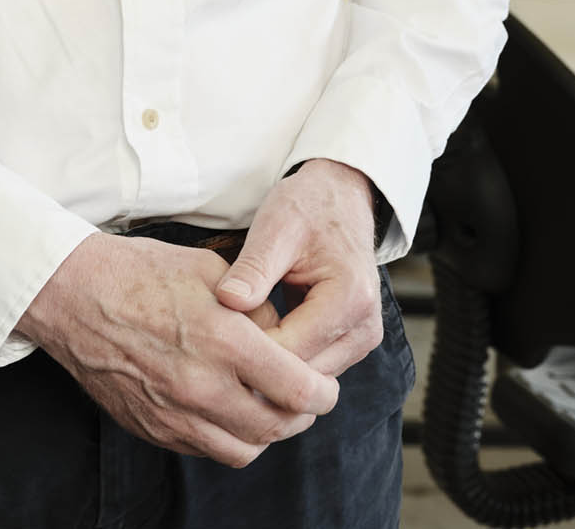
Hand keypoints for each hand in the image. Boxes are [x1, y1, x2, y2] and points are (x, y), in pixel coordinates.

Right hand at [19, 232, 338, 467]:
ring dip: (267, 433)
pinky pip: (207, 450)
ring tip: (270, 407)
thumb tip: (284, 339)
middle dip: (302, 415)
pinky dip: (229, 437)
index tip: (326, 384)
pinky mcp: (154, 429)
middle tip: (306, 398)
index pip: (297, 389)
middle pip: (277, 427)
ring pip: (245, 449)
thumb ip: (255, 311)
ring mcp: (176, 414)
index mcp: (223, 340)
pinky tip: (230, 410)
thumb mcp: (211, 271)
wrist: (75, 295)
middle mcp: (203, 386)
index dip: (322, 392)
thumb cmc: (142, 273)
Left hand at [214, 160, 383, 378]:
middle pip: (302, 373)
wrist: (339, 196)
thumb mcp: (275, 228)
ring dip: (272, 366)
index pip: (291, 351)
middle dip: (259, 364)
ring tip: (230, 346)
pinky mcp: (352, 342)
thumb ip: (253, 268)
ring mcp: (361, 339)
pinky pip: (313, 366)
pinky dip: (285, 358)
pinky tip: (255, 342)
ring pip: (307, 377)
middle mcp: (364, 328)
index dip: (247, 350)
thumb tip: (226, 302)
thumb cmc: (307, 207)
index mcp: (350, 300)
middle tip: (213, 350)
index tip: (210, 339)